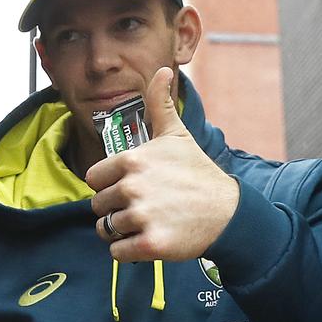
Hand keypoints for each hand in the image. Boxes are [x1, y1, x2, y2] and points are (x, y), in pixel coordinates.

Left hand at [87, 67, 238, 261]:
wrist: (227, 212)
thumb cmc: (198, 173)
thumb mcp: (177, 135)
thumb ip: (160, 105)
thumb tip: (161, 69)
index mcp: (133, 160)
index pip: (94, 179)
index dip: (109, 186)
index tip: (131, 189)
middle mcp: (133, 187)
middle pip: (99, 206)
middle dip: (115, 210)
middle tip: (143, 209)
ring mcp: (141, 216)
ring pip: (106, 230)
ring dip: (121, 231)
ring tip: (147, 224)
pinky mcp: (150, 244)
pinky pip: (117, 253)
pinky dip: (128, 252)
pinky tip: (148, 240)